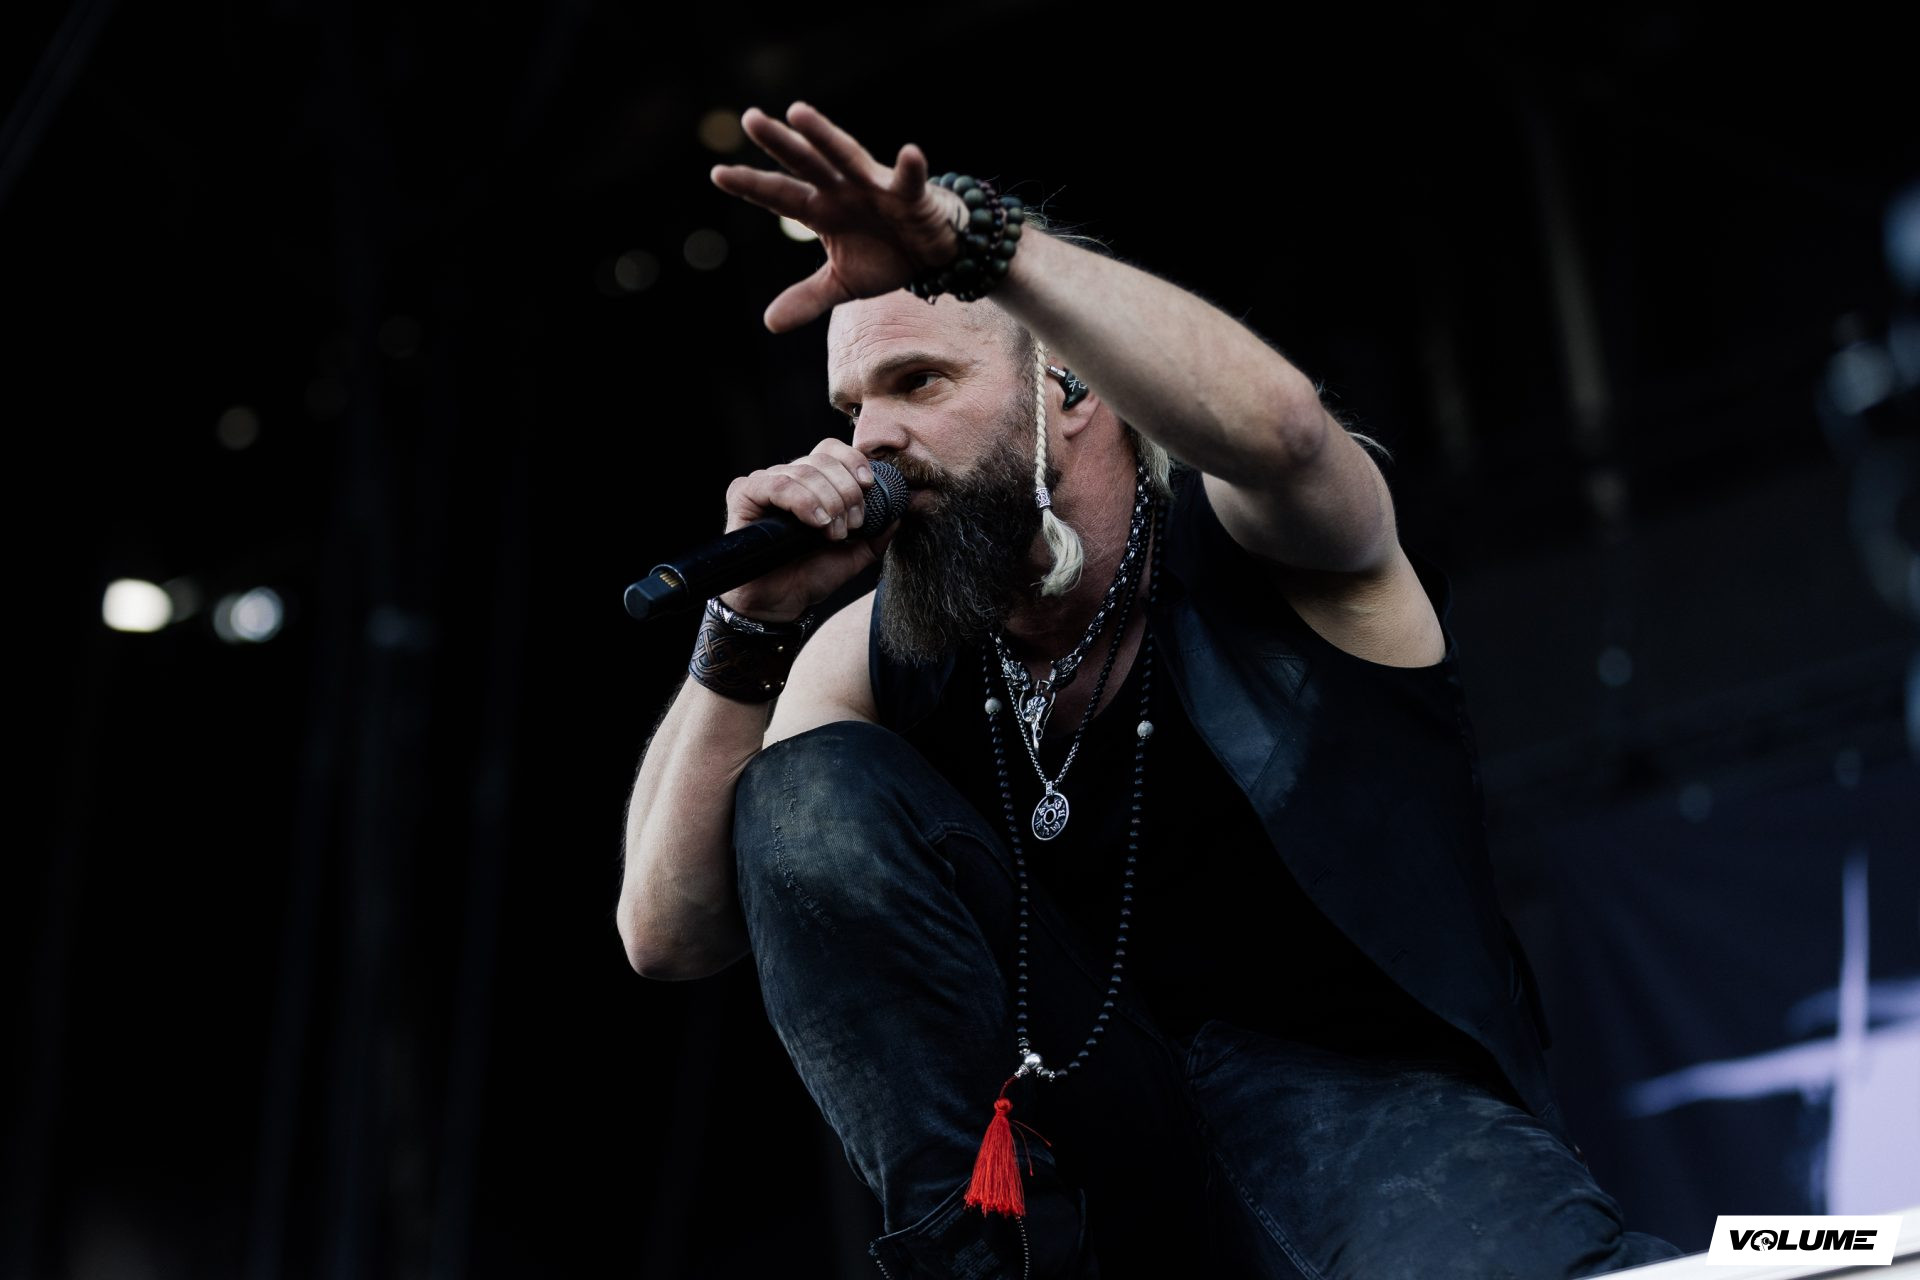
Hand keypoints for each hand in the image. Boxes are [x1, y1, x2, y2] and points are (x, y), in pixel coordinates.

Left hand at [711, 102, 965, 332]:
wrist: (933, 254)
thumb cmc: (886, 255)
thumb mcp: (842, 283)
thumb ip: (808, 297)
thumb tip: (770, 324)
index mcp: (822, 210)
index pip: (781, 196)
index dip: (752, 186)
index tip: (718, 174)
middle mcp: (843, 190)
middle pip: (805, 164)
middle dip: (779, 143)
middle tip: (750, 119)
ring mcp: (875, 188)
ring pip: (846, 156)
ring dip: (824, 135)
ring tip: (798, 112)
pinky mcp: (911, 196)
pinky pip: (910, 181)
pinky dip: (911, 169)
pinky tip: (910, 152)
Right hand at [716, 438, 901, 622]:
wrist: (781, 604)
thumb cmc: (811, 576)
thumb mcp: (855, 553)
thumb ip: (878, 532)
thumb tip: (903, 510)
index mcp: (813, 483)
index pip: (832, 450)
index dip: (854, 462)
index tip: (869, 486)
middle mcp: (788, 477)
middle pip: (823, 459)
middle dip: (846, 491)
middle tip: (851, 525)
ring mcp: (764, 484)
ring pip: (803, 470)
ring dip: (828, 500)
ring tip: (833, 532)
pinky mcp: (743, 495)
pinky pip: (776, 484)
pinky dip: (803, 500)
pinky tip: (816, 522)